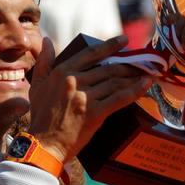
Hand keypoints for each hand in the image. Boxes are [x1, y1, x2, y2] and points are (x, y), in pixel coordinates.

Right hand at [25, 35, 148, 161]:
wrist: (44, 144)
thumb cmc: (40, 117)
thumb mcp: (37, 85)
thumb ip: (43, 61)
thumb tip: (46, 40)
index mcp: (62, 72)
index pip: (91, 53)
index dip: (110, 46)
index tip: (124, 41)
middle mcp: (75, 81)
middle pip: (108, 68)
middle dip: (127, 65)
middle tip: (140, 63)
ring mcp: (85, 97)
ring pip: (115, 81)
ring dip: (133, 76)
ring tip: (146, 73)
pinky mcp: (95, 112)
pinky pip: (120, 98)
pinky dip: (136, 90)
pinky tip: (146, 84)